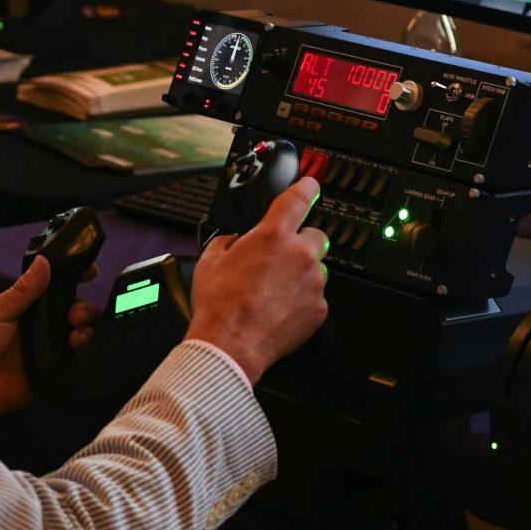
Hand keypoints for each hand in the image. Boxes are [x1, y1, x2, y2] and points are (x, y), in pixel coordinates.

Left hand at [0, 254, 96, 424]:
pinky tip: (77, 349)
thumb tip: (44, 260)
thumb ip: (23, 291)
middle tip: (74, 314)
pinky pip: (74, 363)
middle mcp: (39, 327)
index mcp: (25, 308)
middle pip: (73, 311)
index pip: (55, 288)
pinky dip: (81, 355)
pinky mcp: (49, 374)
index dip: (74, 278)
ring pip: (78, 335)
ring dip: (85, 330)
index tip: (90, 271)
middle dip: (83, 308)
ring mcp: (46, 351)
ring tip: (75, 333)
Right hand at [184, 178, 327, 381]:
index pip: (299, 197)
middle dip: (301, 242)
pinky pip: (316, 296)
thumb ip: (229, 240)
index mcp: (273, 235)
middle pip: (316, 235)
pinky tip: (280, 308)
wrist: (230, 345)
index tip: (311, 184)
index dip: (307, 186)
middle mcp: (299, 254)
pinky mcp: (319, 308)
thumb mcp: (210, 260)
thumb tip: (235, 239)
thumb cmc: (220, 306)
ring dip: (301, 273)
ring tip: (275, 291)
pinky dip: (302, 300)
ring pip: (316, 268)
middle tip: (280, 258)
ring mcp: (313, 282)